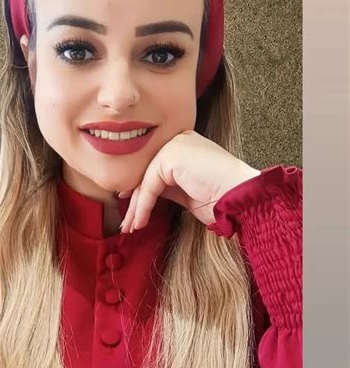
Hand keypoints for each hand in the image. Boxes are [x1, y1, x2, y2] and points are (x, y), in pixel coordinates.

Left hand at [118, 130, 260, 232]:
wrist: (241, 198)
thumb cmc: (222, 198)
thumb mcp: (187, 191)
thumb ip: (167, 186)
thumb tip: (140, 194)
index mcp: (184, 144)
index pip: (154, 169)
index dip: (139, 191)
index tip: (130, 210)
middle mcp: (178, 140)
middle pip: (147, 174)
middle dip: (135, 202)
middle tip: (126, 224)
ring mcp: (175, 145)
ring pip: (145, 181)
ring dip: (136, 208)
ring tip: (130, 227)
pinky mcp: (172, 156)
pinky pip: (149, 185)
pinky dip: (143, 206)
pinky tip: (140, 222)